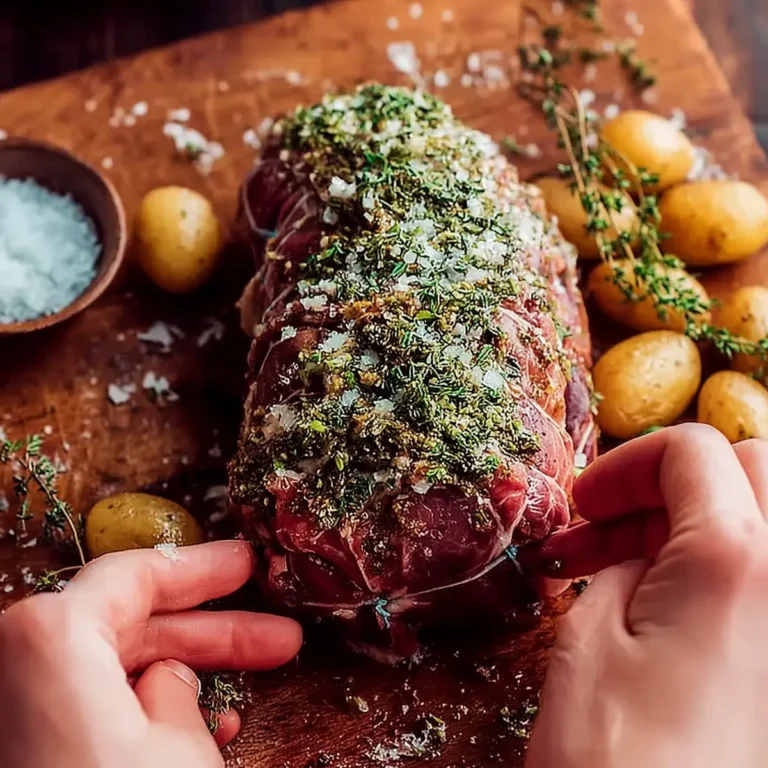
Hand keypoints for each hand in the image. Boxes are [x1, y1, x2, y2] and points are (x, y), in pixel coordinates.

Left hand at [0, 541, 301, 767]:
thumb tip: (171, 678)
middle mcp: (17, 671)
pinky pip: (91, 717)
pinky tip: (213, 732)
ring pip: (115, 673)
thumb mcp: (177, 755)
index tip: (249, 563)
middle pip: (129, 626)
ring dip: (189, 679)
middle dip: (212, 632)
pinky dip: (147, 718)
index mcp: (49, 642)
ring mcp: (19, 716)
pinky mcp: (29, 753)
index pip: (135, 577)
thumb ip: (177, 695)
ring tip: (260, 689)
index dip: (202, 567)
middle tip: (279, 636)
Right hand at [526, 424, 767, 767]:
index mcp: (736, 563)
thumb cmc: (615, 765)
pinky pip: (766, 582)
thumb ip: (620, 566)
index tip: (583, 506)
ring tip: (629, 572)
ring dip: (697, 524)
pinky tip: (668, 612)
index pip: (692, 450)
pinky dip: (719, 571)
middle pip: (750, 468)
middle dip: (674, 482)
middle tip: (613, 528)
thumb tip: (636, 545)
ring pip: (764, 520)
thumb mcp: (589, 643)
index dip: (625, 464)